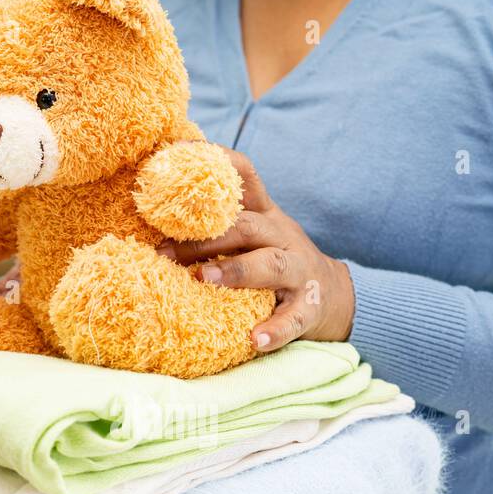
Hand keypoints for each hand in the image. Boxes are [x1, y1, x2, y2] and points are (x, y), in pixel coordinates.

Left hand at [155, 149, 355, 352]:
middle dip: (203, 239)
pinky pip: (293, 319)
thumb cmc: (277, 261)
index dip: (216, 162)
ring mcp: (299, 271)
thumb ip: (220, 222)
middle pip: (246, 227)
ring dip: (236, 270)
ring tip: (204, 279)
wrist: (335, 296)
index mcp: (265, 215)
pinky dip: (275, 329)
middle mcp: (283, 236)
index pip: (245, 177)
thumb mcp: (256, 234)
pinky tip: (254, 340)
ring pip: (271, 264)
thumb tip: (157, 209)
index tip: (177, 153)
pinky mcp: (309, 308)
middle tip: (162, 253)